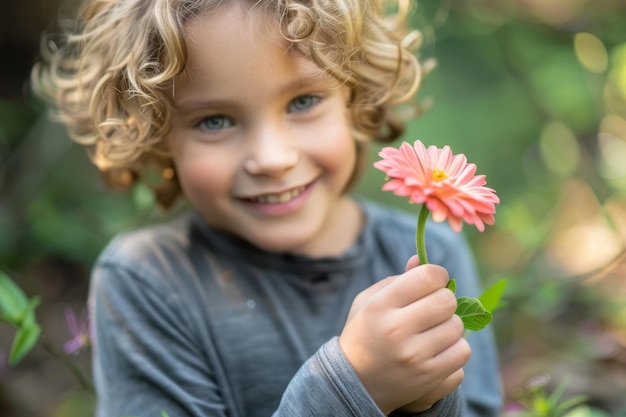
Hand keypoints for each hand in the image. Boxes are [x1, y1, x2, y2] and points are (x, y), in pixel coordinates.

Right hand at [339, 258, 470, 414]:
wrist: (356, 383)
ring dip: (450, 325)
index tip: (433, 283)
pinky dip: (455, 348)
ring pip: (458, 326)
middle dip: (444, 300)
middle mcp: (397, 329)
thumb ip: (396, 280)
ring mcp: (414, 356)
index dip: (436, 275)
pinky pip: (463, 351)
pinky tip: (439, 348)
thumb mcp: (369, 302)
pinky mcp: (429, 377)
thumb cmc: (364, 333)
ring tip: (433, 330)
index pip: (428, 276)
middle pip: (447, 300)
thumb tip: (420, 260)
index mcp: (381, 306)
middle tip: (433, 308)